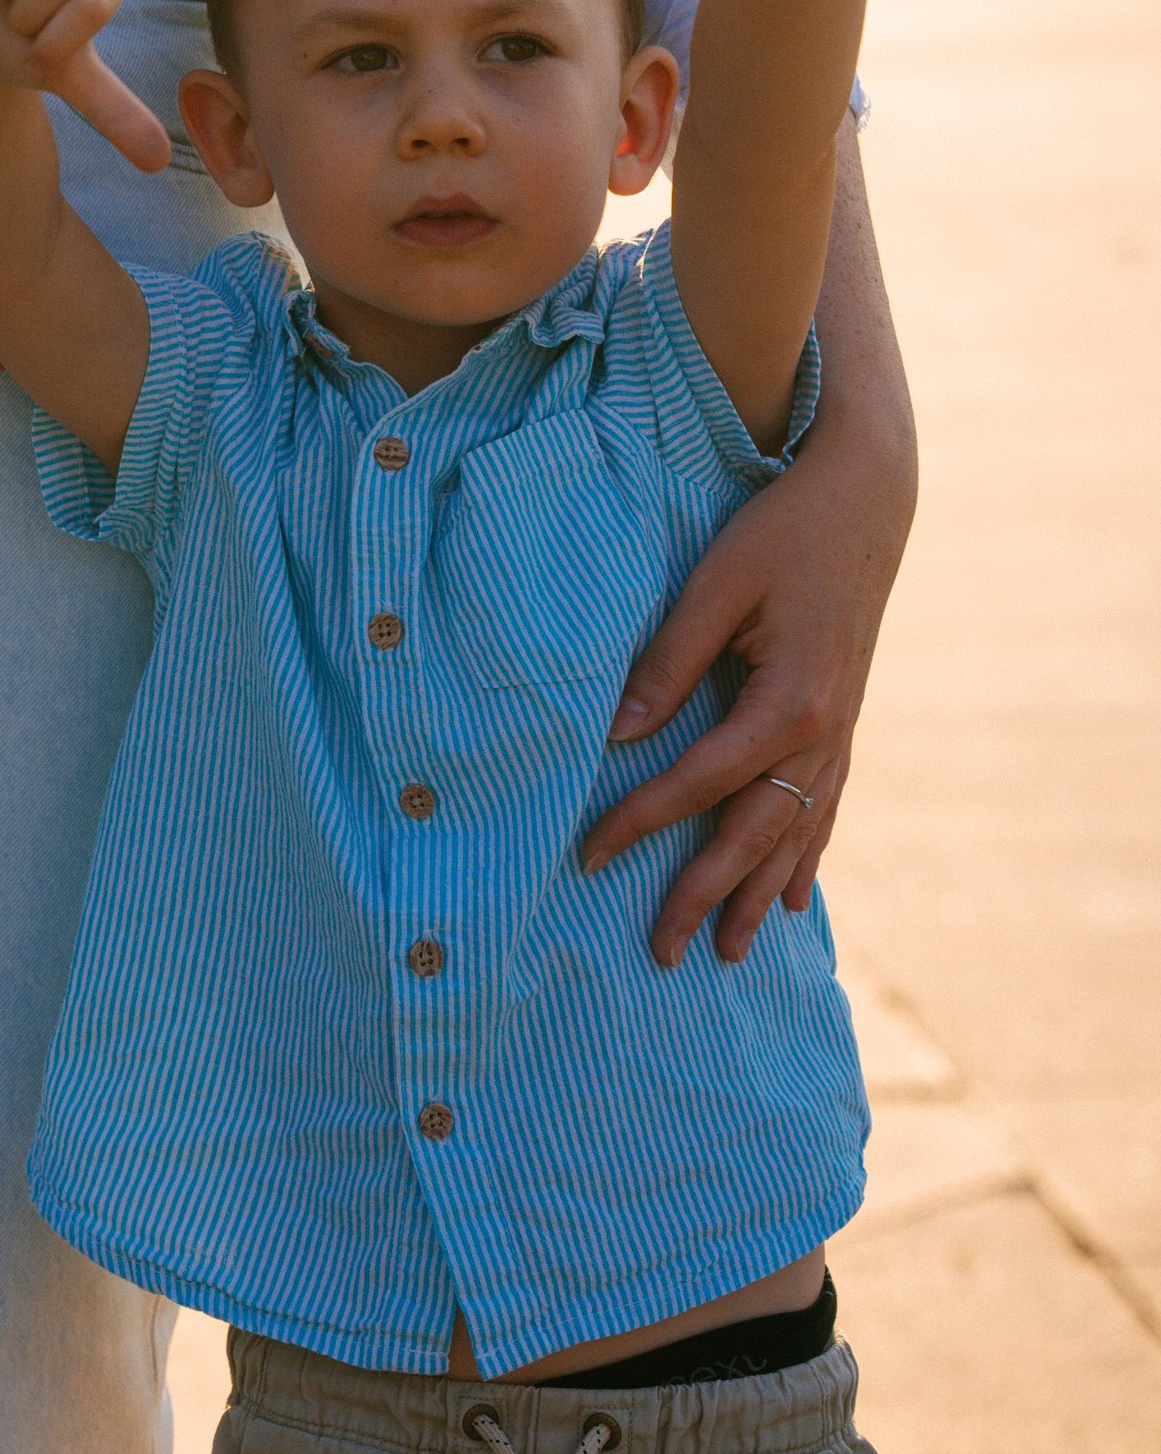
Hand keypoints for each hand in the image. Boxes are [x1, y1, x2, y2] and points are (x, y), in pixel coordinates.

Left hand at [581, 390, 903, 964]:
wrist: (865, 500)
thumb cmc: (782, 533)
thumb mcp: (718, 585)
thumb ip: (670, 662)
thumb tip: (618, 734)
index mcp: (788, 703)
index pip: (699, 783)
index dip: (641, 822)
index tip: (589, 855)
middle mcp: (822, 734)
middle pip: (754, 834)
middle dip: (707, 895)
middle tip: (663, 952)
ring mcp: (839, 733)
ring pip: (796, 834)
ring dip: (760, 894)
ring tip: (732, 953)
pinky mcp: (843, 721)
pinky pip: (824, 808)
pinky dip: (805, 855)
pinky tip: (794, 896)